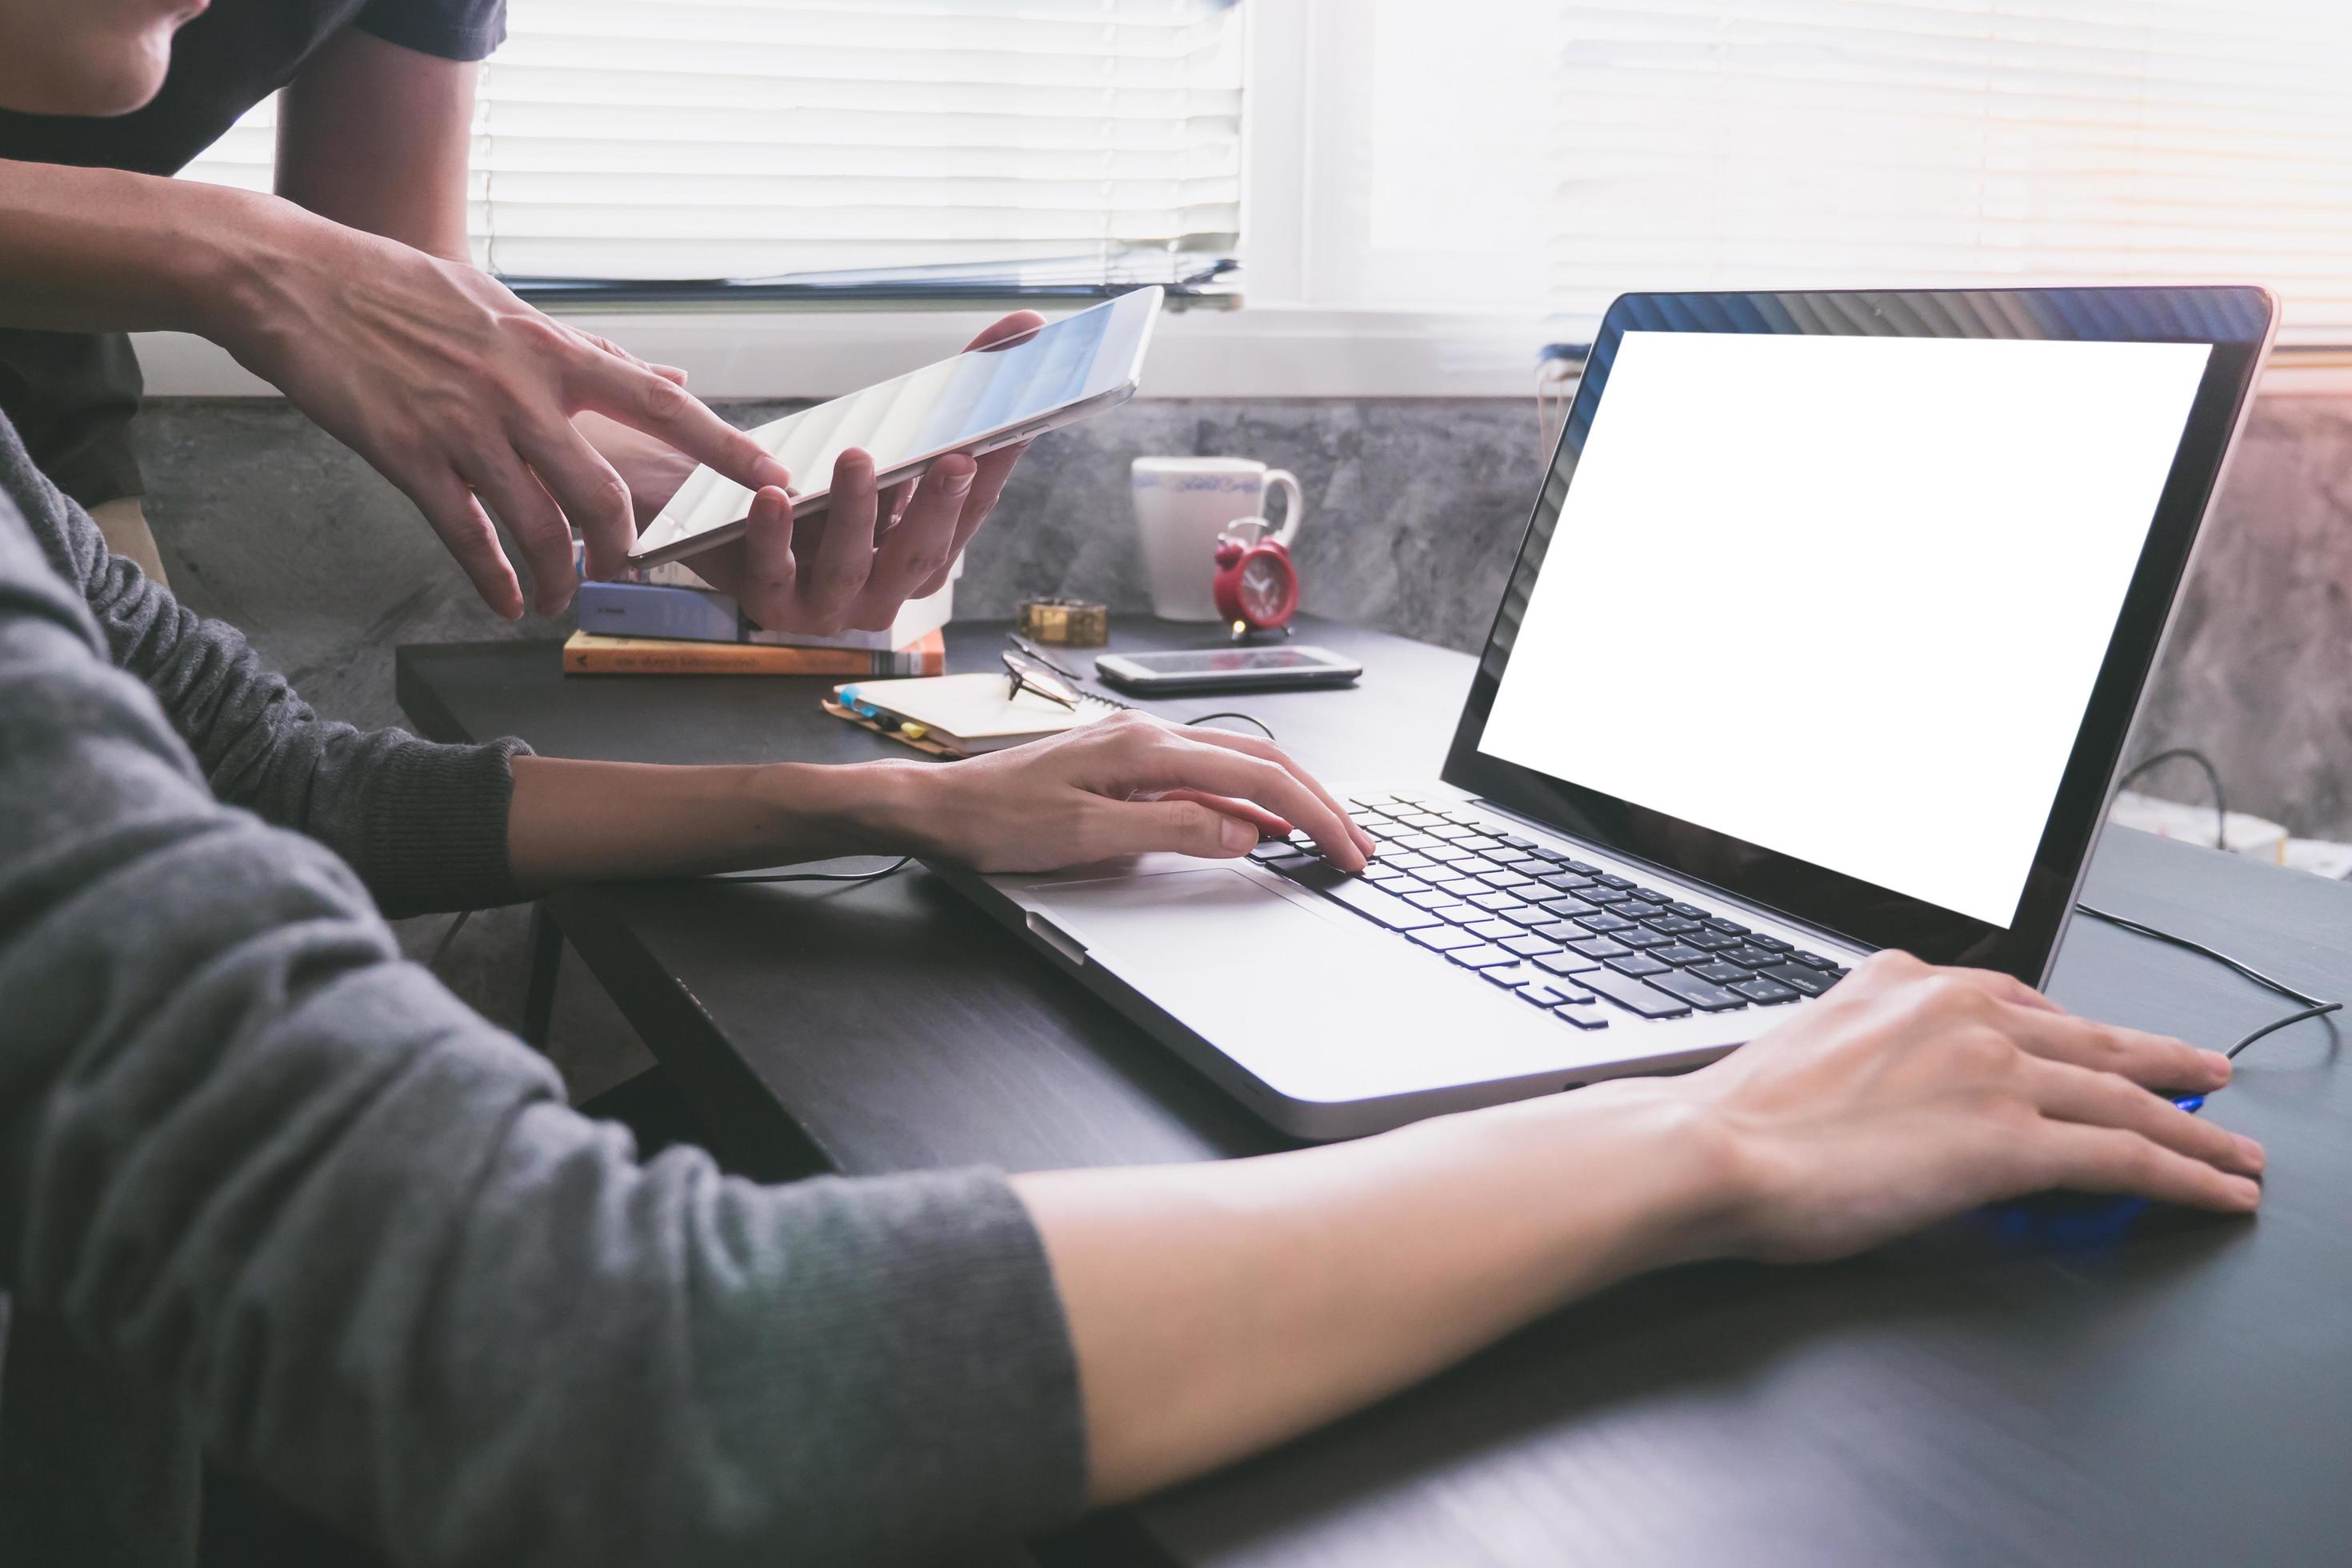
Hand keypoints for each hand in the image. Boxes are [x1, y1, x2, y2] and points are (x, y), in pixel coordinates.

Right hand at [214, 208, 790, 616]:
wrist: (295, 279)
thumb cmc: (402, 290)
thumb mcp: (505, 305)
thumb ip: (593, 355)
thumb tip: (673, 380)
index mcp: (551, 351)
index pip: (659, 405)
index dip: (722, 446)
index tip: (774, 480)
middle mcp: (520, 392)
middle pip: (602, 494)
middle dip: (621, 553)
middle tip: (619, 578)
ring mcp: (464, 428)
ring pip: (538, 527)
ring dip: (557, 579)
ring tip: (556, 603)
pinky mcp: (409, 456)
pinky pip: (467, 538)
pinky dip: (493, 581)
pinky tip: (505, 604)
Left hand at [681, 312, 1043, 633]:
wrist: (738, 546)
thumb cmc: (829, 498)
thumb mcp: (888, 452)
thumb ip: (953, 394)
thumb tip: (1027, 326)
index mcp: (923, 560)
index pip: (969, 517)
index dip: (993, 475)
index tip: (1012, 432)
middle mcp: (886, 593)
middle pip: (920, 555)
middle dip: (937, 508)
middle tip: (953, 460)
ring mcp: (829, 605)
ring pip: (849, 566)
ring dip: (856, 513)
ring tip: (857, 458)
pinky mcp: (771, 603)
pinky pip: (773, 572)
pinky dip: (774, 535)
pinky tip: (773, 497)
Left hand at [872, 710, 1376, 872]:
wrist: (938, 809)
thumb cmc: (998, 822)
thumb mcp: (1090, 836)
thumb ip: (1175, 830)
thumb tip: (1245, 832)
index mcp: (1147, 748)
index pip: (1256, 777)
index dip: (1313, 814)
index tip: (1347, 849)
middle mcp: (1150, 736)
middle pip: (1260, 762)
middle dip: (1317, 804)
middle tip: (1356, 848)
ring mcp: (1139, 749)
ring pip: (1237, 767)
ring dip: (1287, 800)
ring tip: (1324, 836)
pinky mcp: (1127, 765)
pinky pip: (1205, 778)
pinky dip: (1245, 801)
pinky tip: (1259, 825)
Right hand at [1674, 952, 2260, 1263]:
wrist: (1708, 1149)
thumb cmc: (1737, 1117)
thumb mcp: (1812, 1048)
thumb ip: (1874, 1052)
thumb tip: (1906, 1096)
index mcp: (1905, 983)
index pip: (2020, 1004)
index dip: (2077, 1032)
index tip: (2104, 1044)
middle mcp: (1960, 1012)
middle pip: (2091, 1040)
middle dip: (2161, 1061)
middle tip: (2210, 1074)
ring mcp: (1992, 1072)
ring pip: (2126, 1096)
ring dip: (2196, 1128)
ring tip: (2237, 1151)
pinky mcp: (2010, 1141)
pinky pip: (2125, 1157)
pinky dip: (2187, 1174)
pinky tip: (2216, 1191)